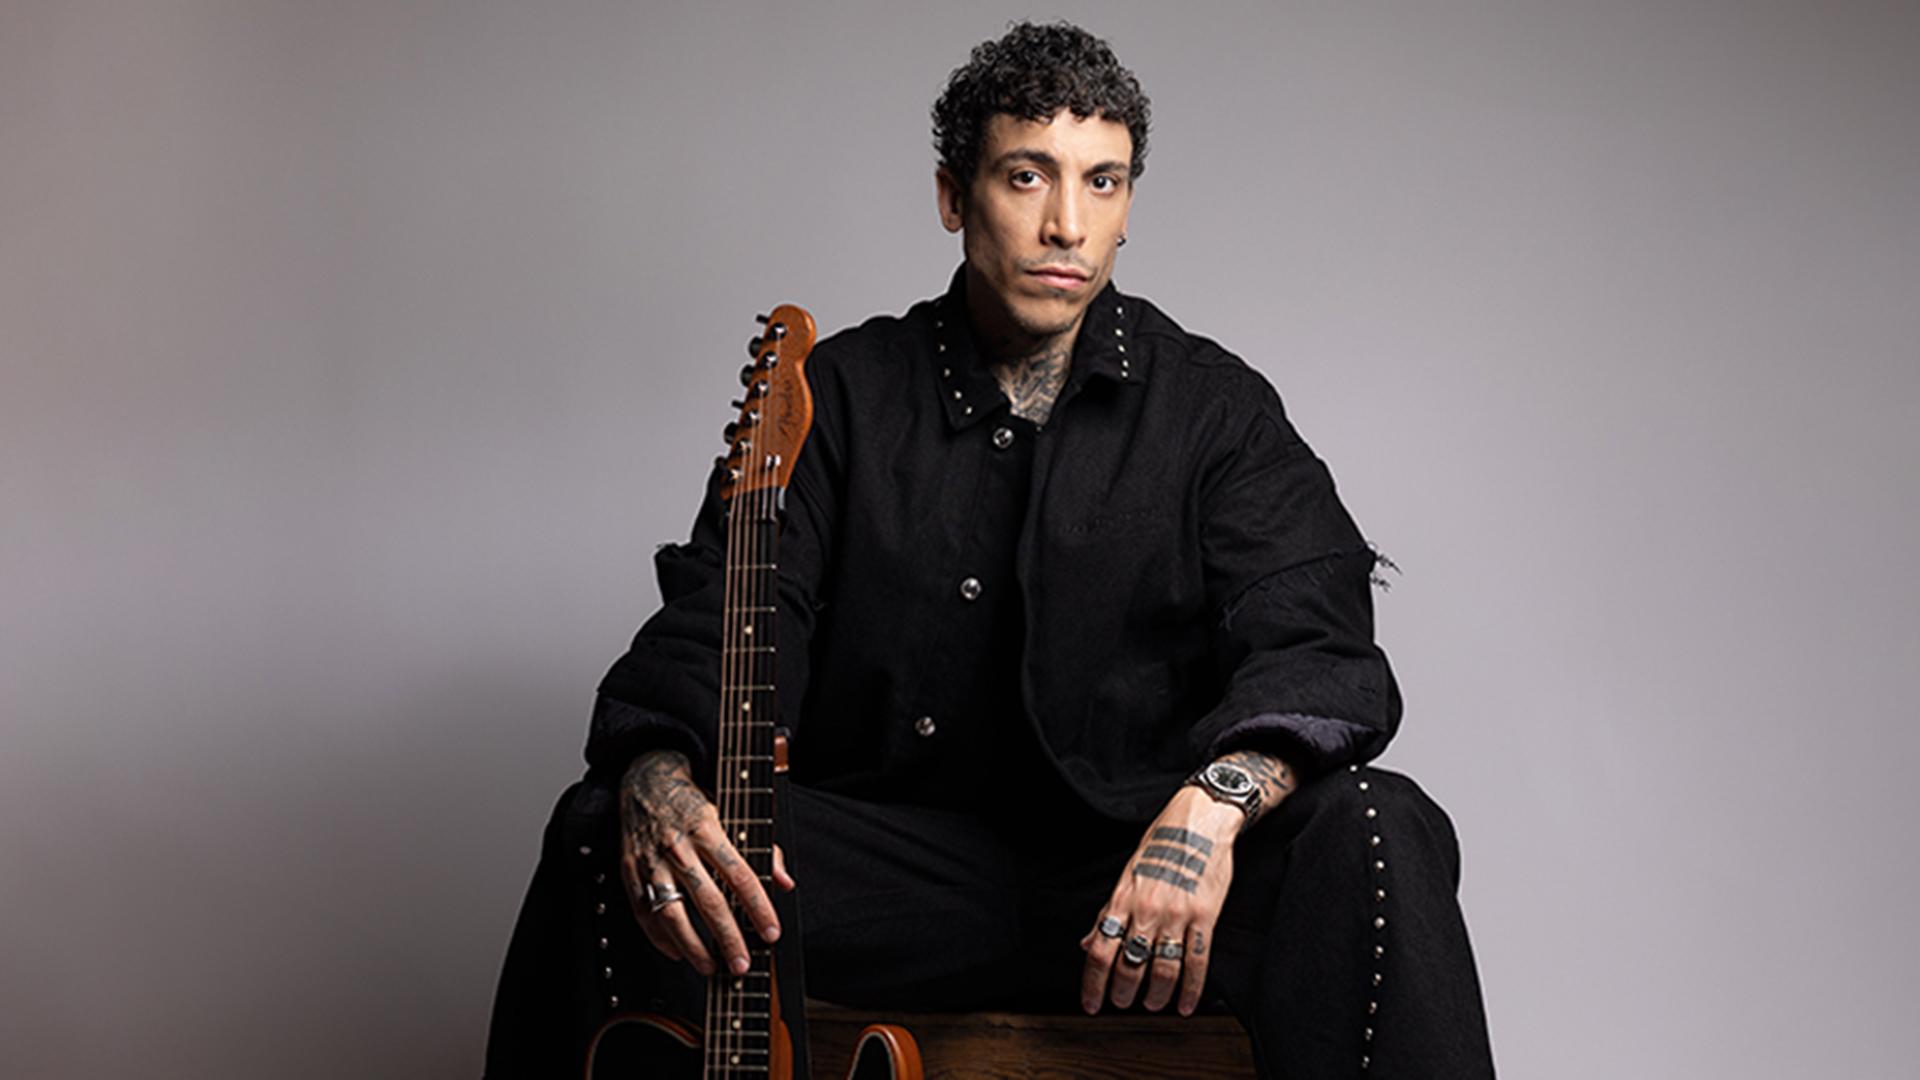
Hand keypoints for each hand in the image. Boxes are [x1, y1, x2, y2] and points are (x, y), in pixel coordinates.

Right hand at [618, 749, 795, 976]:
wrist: (645, 783)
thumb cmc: (694, 804)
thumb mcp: (734, 815)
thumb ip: (764, 848)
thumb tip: (785, 882)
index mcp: (708, 829)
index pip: (740, 875)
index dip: (758, 908)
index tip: (770, 932)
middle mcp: (678, 847)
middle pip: (707, 900)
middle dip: (727, 937)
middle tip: (742, 964)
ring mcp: (651, 862)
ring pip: (672, 913)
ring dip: (692, 947)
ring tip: (710, 968)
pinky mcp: (629, 872)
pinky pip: (643, 913)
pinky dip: (660, 938)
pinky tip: (677, 953)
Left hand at [1079, 786, 1241, 1014]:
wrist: (1198, 821)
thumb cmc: (1160, 845)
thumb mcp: (1126, 875)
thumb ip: (1108, 913)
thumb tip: (1088, 943)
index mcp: (1123, 899)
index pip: (1100, 950)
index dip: (1092, 983)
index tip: (1090, 1003)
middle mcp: (1146, 910)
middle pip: (1129, 965)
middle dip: (1123, 993)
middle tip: (1122, 1004)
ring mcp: (1176, 914)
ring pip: (1162, 970)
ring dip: (1155, 995)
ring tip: (1151, 1004)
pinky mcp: (1205, 915)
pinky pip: (1197, 962)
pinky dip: (1190, 990)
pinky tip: (1185, 1004)